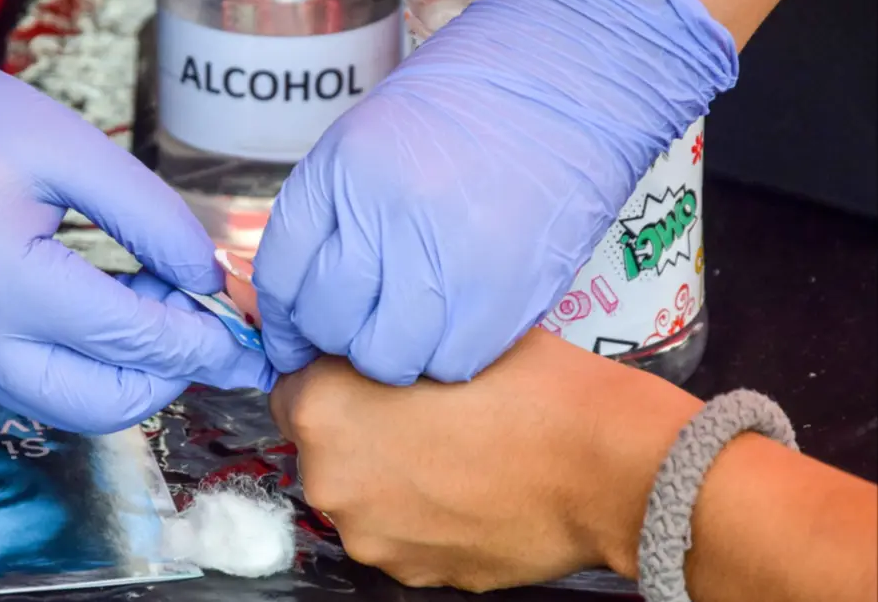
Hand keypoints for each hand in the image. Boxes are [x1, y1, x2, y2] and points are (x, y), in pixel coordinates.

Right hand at [0, 5, 274, 432]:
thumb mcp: (69, 146)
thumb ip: (151, 217)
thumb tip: (208, 280)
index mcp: (0, 281)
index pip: (130, 339)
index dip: (202, 340)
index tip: (248, 333)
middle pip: (106, 402)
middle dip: (173, 372)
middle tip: (205, 316)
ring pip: (77, 409)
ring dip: (135, 372)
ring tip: (155, 297)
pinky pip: (46, 389)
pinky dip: (96, 367)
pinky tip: (115, 308)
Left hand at [253, 0, 737, 382]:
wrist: (567, 79)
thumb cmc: (468, 108)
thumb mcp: (371, 140)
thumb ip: (334, 217)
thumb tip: (299, 308)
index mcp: (340, 172)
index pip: (280, 278)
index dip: (282, 324)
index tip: (292, 342)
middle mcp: (383, 214)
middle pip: (327, 323)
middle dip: (335, 338)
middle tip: (363, 325)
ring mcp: (445, 256)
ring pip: (385, 357)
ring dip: (391, 355)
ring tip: (413, 327)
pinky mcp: (504, 292)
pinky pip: (450, 363)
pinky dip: (446, 357)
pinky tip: (458, 325)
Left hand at [269, 329, 702, 590]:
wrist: (611, 468)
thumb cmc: (537, 387)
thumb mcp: (447, 328)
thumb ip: (385, 341)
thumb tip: (369, 347)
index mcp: (323, 408)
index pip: (290, 383)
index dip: (332, 374)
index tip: (366, 372)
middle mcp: (330, 478)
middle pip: (324, 443)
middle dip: (360, 426)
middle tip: (421, 408)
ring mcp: (370, 535)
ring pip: (363, 492)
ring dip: (391, 474)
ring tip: (456, 451)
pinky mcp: (411, 572)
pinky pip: (400, 530)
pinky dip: (422, 513)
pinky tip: (470, 487)